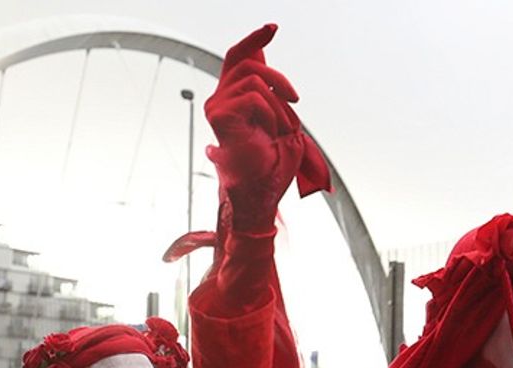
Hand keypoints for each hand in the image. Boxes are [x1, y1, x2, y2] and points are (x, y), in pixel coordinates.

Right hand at [205, 24, 329, 231]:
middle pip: (244, 61)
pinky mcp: (220, 116)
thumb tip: (260, 54)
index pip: (238, 58)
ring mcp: (217, 107)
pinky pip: (253, 96)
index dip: (254, 40)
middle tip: (295, 100)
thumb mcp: (280, 119)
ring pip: (254, 79)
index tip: (273, 28)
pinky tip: (272, 132)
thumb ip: (269, 89)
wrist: (261, 194)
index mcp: (233, 99)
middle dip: (277, 76)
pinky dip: (271, 113)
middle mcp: (220, 100)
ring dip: (279, 104)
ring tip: (282, 129)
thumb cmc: (270, 165)